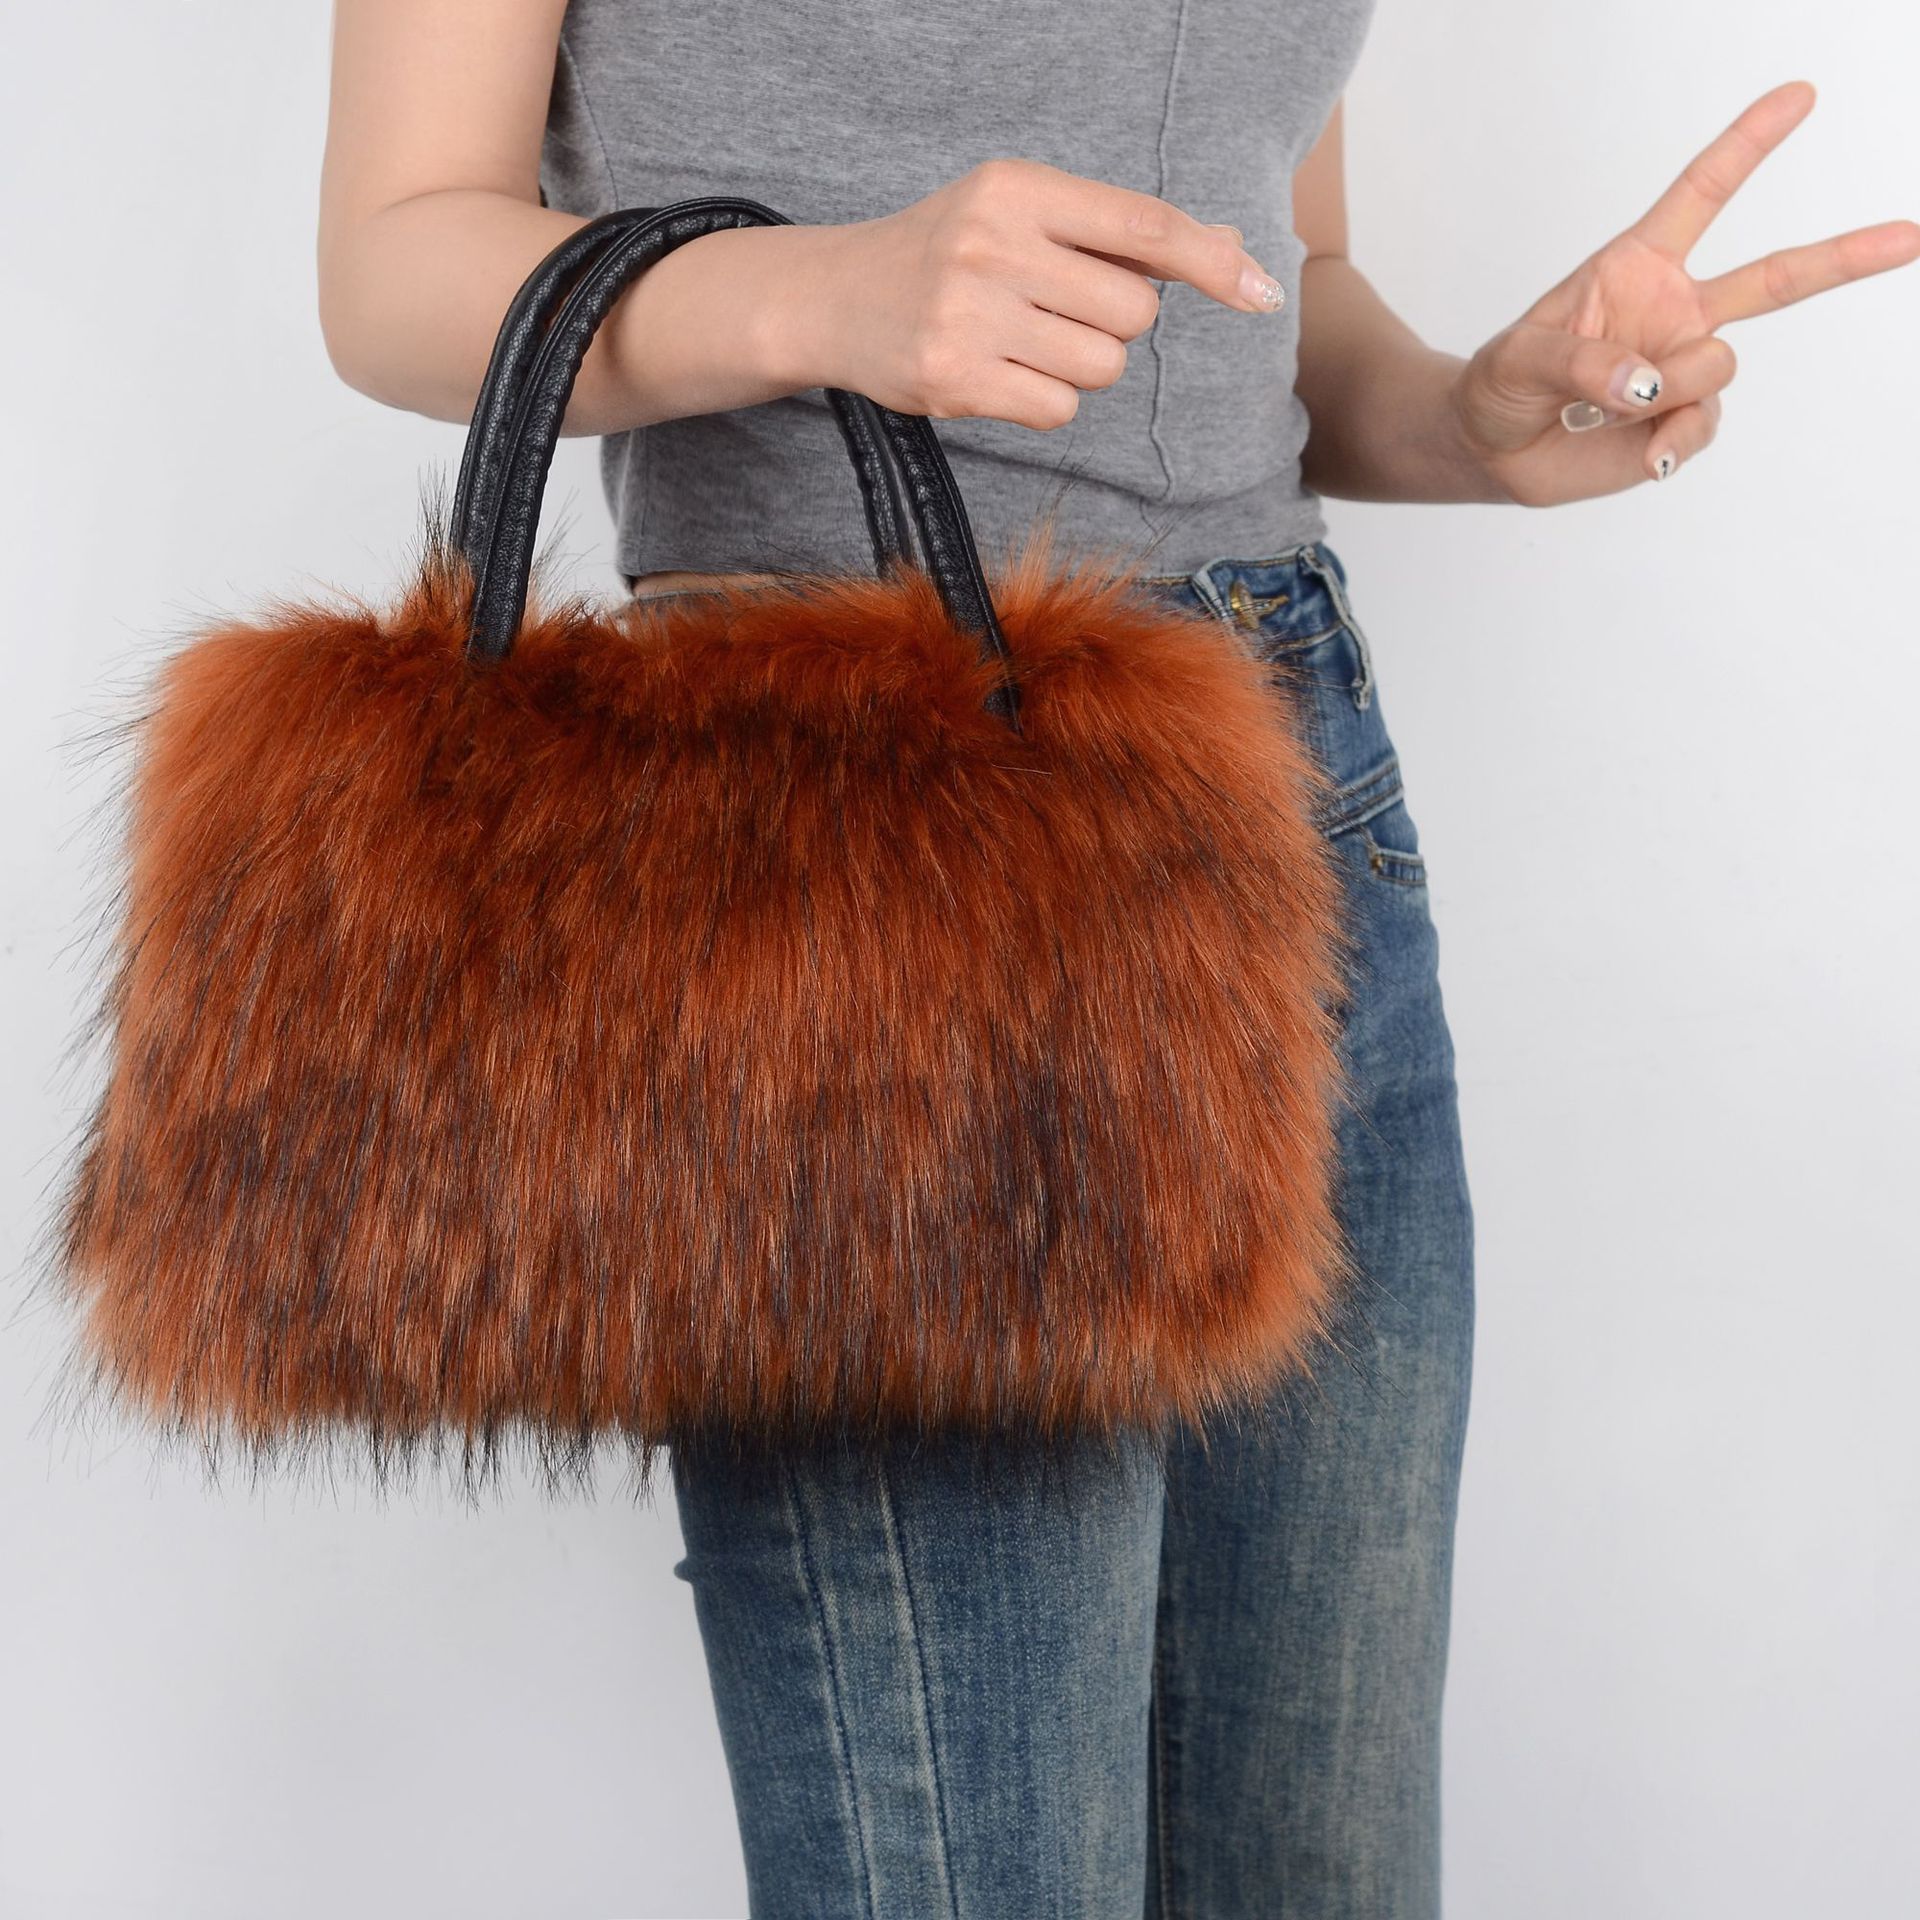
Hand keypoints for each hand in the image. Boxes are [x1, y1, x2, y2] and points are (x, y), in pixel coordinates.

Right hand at [766, 157, 1283, 429]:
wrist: (835, 299)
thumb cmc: (947, 254)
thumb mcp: (1021, 215)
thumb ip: (1115, 234)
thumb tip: (1229, 256)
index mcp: (1017, 189)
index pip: (1143, 227)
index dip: (1211, 262)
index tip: (1260, 293)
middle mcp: (992, 244)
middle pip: (1133, 313)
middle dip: (1113, 323)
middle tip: (1054, 311)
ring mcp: (968, 315)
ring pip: (1102, 368)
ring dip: (1080, 367)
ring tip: (1022, 342)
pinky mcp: (953, 380)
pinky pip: (1058, 408)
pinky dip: (1045, 401)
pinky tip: (1000, 375)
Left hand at [1449, 81, 1919, 505]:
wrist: (1491, 450)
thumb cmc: (1500, 386)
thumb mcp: (1521, 359)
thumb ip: (1582, 362)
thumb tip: (1647, 385)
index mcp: (1637, 266)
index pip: (1702, 195)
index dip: (1749, 145)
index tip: (1799, 97)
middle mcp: (1675, 312)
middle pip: (1774, 279)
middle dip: (1844, 256)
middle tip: (1911, 236)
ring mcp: (1683, 369)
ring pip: (1719, 366)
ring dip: (1668, 390)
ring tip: (1614, 407)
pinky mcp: (1679, 423)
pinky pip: (1700, 426)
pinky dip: (1672, 441)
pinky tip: (1644, 454)